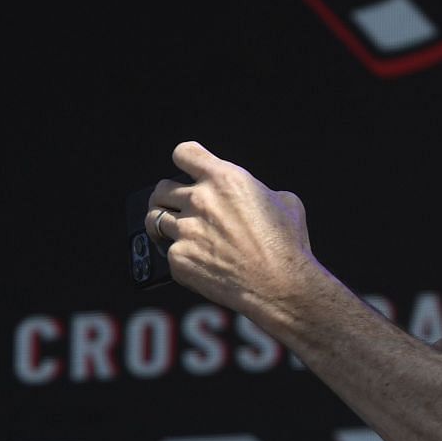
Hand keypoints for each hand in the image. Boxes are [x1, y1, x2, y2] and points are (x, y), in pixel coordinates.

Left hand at [145, 142, 321, 319]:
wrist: (280, 287)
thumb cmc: (287, 247)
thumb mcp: (285, 203)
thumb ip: (259, 191)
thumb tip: (254, 197)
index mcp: (224, 179)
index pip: (184, 153)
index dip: (186, 161)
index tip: (188, 171)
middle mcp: (200, 200)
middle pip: (162, 188)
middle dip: (169, 197)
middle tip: (180, 209)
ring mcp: (186, 230)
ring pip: (154, 219)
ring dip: (166, 226)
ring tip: (180, 235)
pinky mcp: (179, 258)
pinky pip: (168, 252)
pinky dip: (181, 258)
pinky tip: (198, 264)